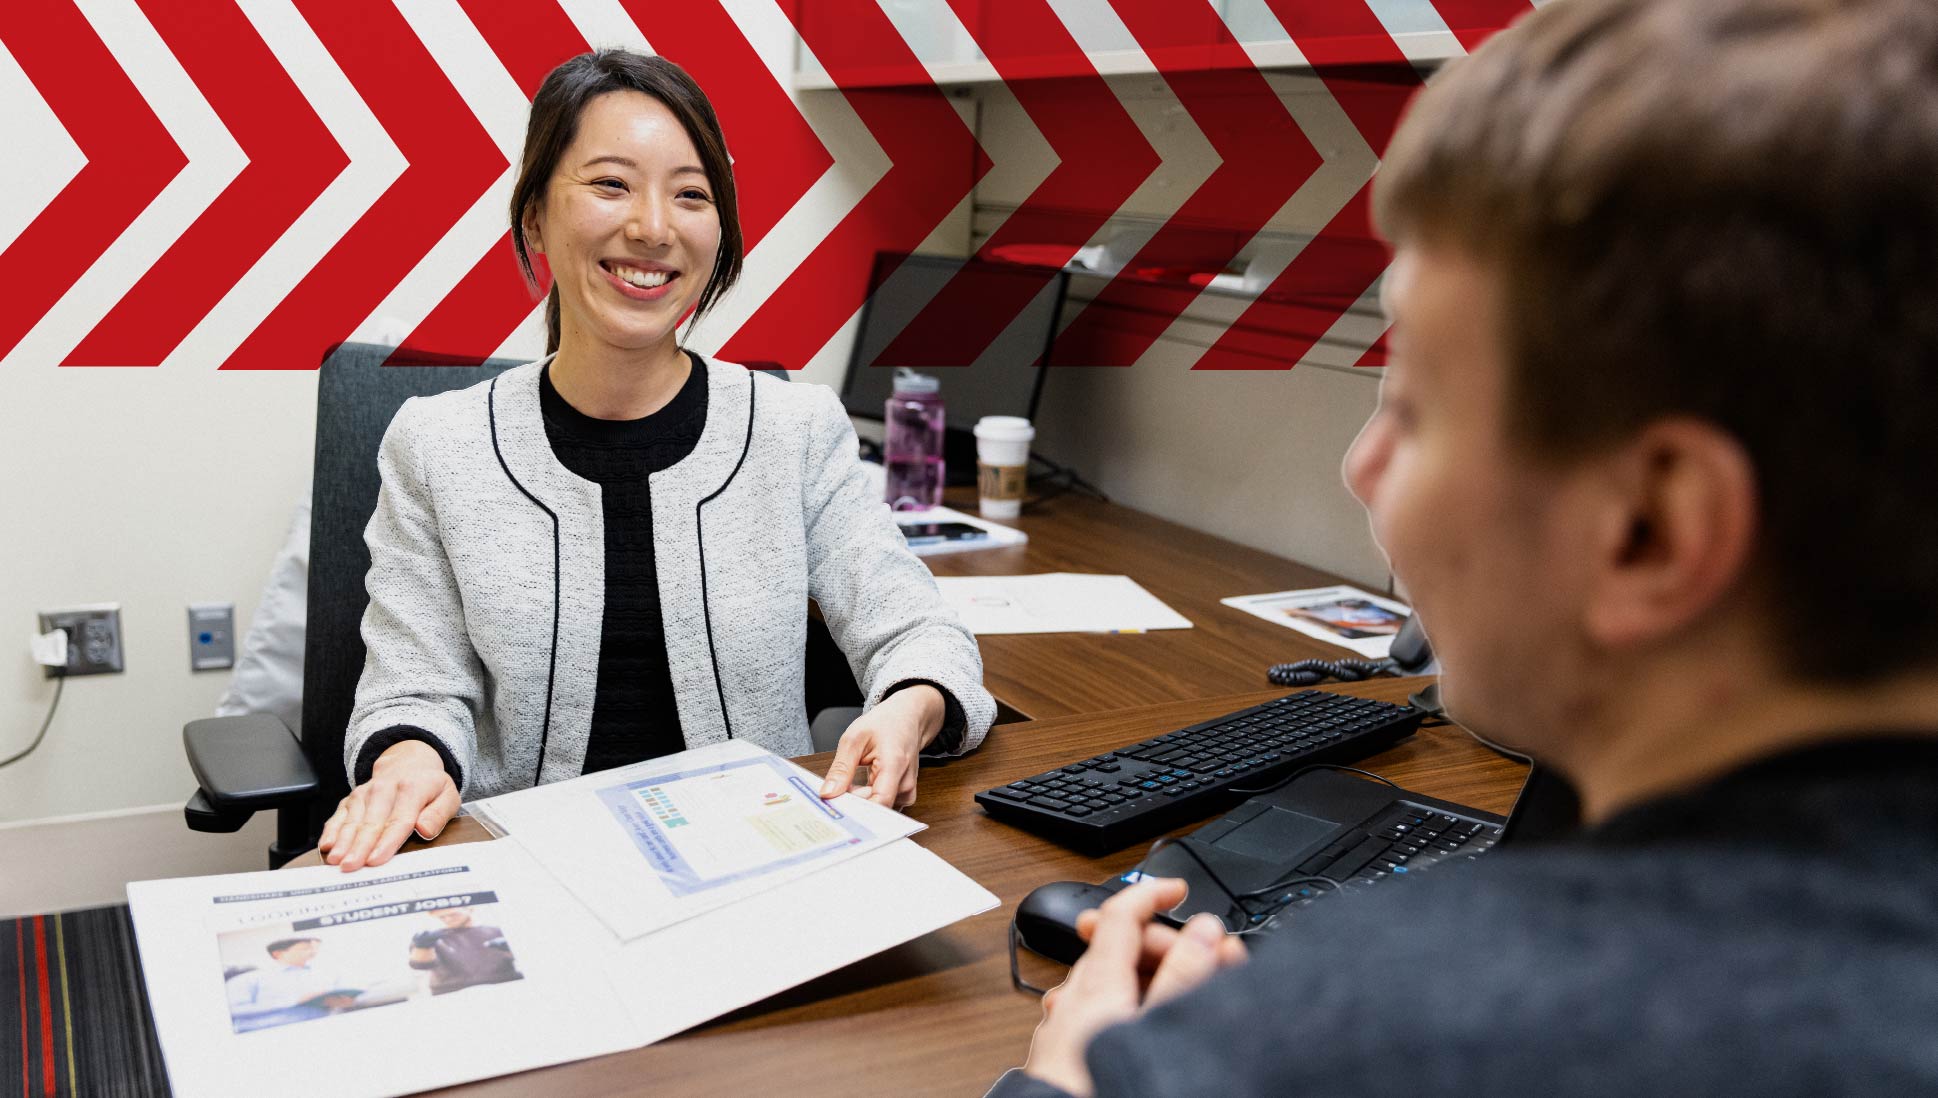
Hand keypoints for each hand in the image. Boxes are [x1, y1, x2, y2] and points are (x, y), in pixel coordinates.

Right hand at [318, 740, 458, 871]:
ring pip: (352, 821)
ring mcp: (364, 793)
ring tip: (336, 861)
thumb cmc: (430, 788)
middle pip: (371, 823)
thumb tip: (425, 830)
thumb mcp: (448, 796)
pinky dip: (331, 831)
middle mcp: (384, 788)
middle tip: (351, 866)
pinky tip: (326, 846)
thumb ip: (439, 814)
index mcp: (412, 789)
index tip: (376, 860)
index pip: (399, 820)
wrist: (408, 764)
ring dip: (343, 841)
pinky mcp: (351, 800)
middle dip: (360, 846)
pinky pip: (338, 817)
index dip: (387, 842)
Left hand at [818, 685, 943, 808]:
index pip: (879, 802)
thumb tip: (828, 793)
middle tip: (832, 792)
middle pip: (875, 809)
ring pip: (877, 809)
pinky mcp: (903, 795)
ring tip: (848, 784)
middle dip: (851, 803)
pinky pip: (881, 805)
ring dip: (859, 801)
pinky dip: (866, 799)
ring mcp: (907, 791)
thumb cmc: (885, 724)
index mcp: (895, 765)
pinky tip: (858, 788)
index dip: (855, 810)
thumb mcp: (854, 738)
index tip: (834, 806)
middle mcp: (905, 783)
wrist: (907, 718)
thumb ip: (841, 768)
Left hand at [1021, 879, 1247, 1096]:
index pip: (1120, 913)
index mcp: (1096, 982)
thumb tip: (1205, 932)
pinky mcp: (1064, 1050)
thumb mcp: (1155, 1027)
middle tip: (1211, 961)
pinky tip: (1149, 1028)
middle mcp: (1073, 996)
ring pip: (1111, 981)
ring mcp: (1065, 1024)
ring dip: (1150, 979)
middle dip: (1166, 946)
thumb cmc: (1094, 1089)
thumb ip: (1181, 977)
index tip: (1179, 890)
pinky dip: (1130, 1005)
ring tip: (1189, 999)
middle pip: (1120, 947)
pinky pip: (1099, 1011)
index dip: (1152, 894)